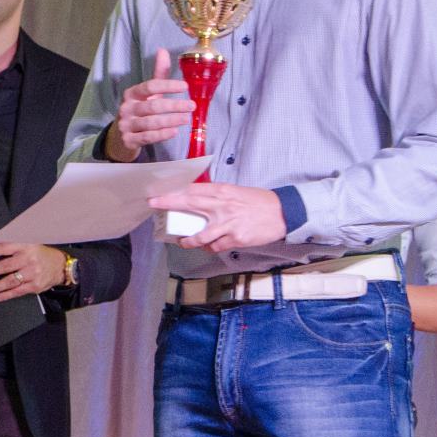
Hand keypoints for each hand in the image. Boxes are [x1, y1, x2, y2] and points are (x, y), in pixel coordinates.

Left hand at [0, 242, 66, 301]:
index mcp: (25, 246)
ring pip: (10, 281)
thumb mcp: (29, 244)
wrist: (61, 266)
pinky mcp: (35, 285)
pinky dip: (6, 295)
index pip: (5, 247)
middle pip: (5, 266)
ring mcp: (33, 273)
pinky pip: (17, 291)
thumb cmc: (40, 254)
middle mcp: (29, 259)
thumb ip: (13, 246)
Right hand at [107, 48, 193, 161]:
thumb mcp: (147, 94)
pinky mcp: (128, 140)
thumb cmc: (138, 112)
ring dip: (171, 120)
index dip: (167, 86)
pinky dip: (161, 135)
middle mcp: (126, 108)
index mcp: (131, 94)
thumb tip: (163, 50)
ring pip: (151, 122)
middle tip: (191, 106)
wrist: (119, 138)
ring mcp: (126, 125)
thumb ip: (157, 75)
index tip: (185, 86)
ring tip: (187, 119)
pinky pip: (147, 137)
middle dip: (174, 105)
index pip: (149, 86)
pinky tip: (174, 132)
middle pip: (152, 106)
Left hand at [149, 182, 286, 251]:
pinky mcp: (236, 238)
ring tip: (182, 241)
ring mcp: (228, 224)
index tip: (159, 191)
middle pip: (190, 203)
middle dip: (169, 203)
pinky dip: (210, 248)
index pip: (192, 189)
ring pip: (200, 235)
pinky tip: (208, 247)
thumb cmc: (258, 202)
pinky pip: (216, 246)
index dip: (174, 190)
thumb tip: (195, 198)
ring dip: (188, 240)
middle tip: (154, 205)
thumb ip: (216, 195)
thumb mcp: (235, 192)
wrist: (282, 213)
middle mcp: (222, 205)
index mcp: (222, 191)